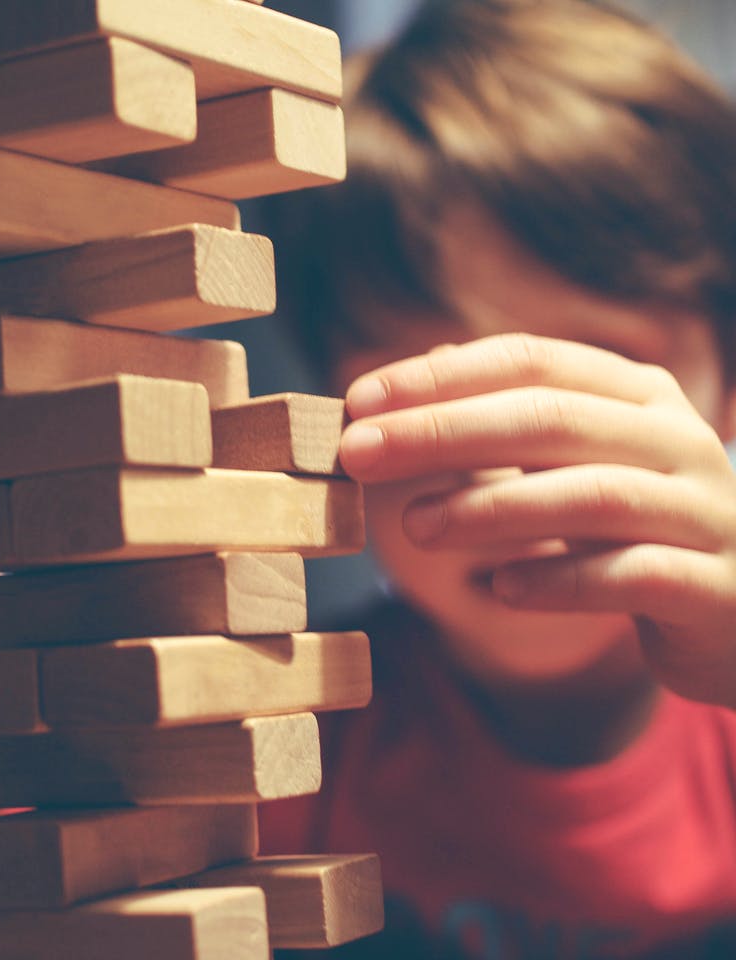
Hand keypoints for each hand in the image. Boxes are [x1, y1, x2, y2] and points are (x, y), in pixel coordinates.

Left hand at [339, 333, 735, 706]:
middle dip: (442, 431)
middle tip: (359, 453)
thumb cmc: (635, 525)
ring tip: (414, 526)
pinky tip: (497, 589)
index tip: (356, 400)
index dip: (438, 378)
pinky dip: (556, 581)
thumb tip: (427, 367)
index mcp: (637, 394)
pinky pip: (630, 577)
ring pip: (591, 494)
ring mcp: (704, 512)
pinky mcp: (715, 588)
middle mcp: (677, 438)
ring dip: (489, 506)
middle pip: (549, 417)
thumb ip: (511, 415)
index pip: (529, 360)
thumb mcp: (578, 458)